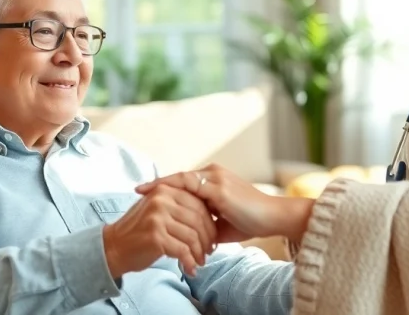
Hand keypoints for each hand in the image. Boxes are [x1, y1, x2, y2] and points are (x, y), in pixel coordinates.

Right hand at [102, 184, 216, 278]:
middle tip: (209, 251)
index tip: (212, 236)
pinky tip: (190, 268)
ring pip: (192, 235)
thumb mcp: (157, 208)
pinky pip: (182, 250)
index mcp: (165, 189)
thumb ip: (178, 205)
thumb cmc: (138, 230)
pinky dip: (189, 261)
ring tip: (200, 261)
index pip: (198, 203)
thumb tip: (209, 214)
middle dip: (208, 238)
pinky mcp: (156, 236)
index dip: (209, 222)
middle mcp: (162, 199)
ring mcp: (158, 217)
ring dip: (199, 252)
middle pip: (198, 219)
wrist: (113, 247)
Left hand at [135, 164, 314, 243]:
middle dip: (158, 184)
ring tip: (141, 191)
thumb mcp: (221, 223)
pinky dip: (171, 189)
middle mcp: (214, 174)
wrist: (272, 218)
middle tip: (136, 190)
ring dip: (160, 185)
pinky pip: (189, 185)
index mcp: (215, 180)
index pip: (185, 181)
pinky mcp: (218, 187)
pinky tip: (159, 195)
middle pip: (179, 177)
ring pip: (181, 178)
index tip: (146, 193)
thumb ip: (205, 223)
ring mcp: (216, 178)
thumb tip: (188, 235)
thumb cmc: (250, 221)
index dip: (166, 187)